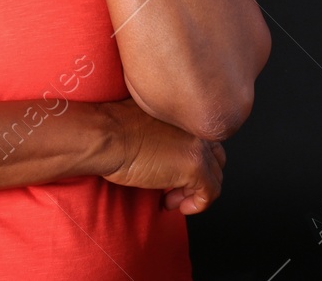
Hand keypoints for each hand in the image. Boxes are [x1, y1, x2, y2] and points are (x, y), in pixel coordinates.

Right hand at [99, 98, 225, 214]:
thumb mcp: (147, 124)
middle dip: (197, 179)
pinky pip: (209, 194)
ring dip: (193, 193)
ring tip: (171, 197)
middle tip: (175, 189)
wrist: (106, 136)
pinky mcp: (194, 168)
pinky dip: (196, 205)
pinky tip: (175, 205)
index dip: (194, 161)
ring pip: (214, 178)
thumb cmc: (113, 129)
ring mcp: (198, 148)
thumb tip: (166, 155)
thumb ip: (165, 133)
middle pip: (215, 160)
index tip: (176, 172)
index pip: (206, 142)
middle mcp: (197, 129)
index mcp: (186, 116)